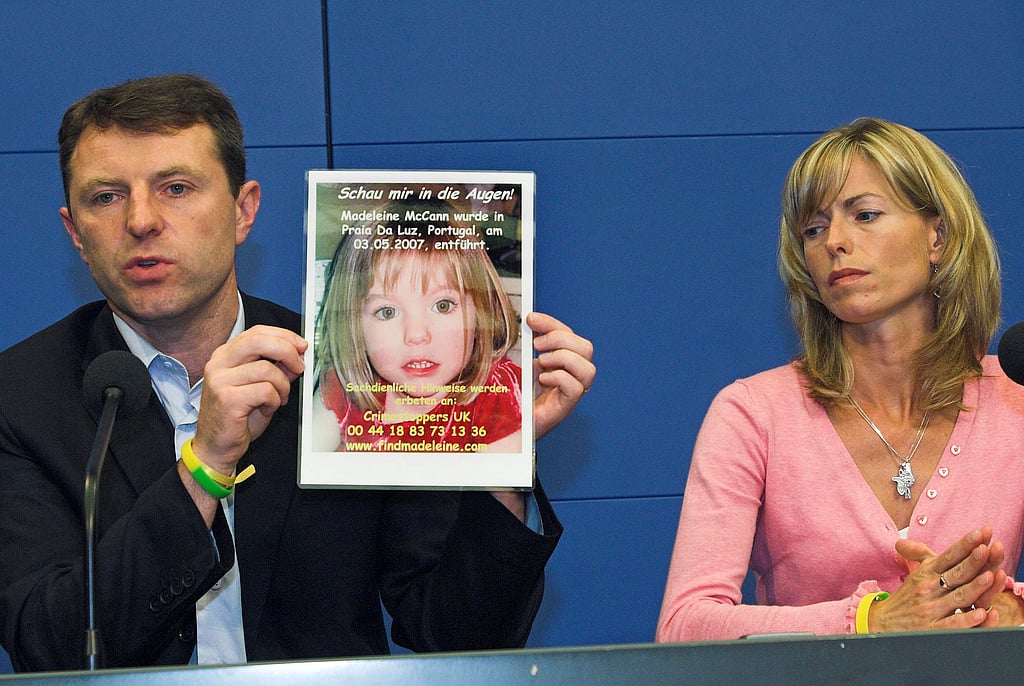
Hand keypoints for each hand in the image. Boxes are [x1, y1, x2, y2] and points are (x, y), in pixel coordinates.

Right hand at [192, 325, 306, 472]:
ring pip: (267, 368)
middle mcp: (219, 364)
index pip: (257, 332)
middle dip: (287, 350)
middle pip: (259, 340)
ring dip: (282, 385)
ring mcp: (220, 380)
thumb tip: (297, 356)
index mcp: (225, 356)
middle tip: (300, 366)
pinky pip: (265, 390)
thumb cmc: (237, 418)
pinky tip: (267, 409)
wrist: (217, 447)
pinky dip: (274, 400)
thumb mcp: (259, 387)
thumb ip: (276, 369)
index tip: (301, 345)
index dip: (283, 335)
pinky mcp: (227, 399)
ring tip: (279, 398)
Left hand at [527, 312, 594, 439]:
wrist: (509, 423)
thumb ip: (530, 344)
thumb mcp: (523, 362)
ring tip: (541, 363)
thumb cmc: (516, 394)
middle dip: (560, 339)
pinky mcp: (565, 407)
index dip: (552, 323)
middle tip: (538, 345)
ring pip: (588, 368)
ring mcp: (571, 393)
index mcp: (564, 362)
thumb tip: (531, 321)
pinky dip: (559, 378)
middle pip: (586, 348)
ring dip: (562, 359)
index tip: (531, 318)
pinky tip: (543, 379)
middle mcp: (572, 376)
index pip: (569, 335)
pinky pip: (576, 388)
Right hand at [869, 526, 1004, 631]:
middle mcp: (929, 588)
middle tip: (987, 548)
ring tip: (990, 576)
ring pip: (959, 597)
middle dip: (973, 561)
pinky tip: (982, 614)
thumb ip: (919, 553)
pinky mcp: (933, 629)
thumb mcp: (913, 572)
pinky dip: (967, 619)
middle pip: (956, 573)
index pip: (949, 556)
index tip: (979, 534)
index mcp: (927, 572)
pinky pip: (953, 624)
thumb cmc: (905, 598)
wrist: (882, 622)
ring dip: (975, 587)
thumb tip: (908, 536)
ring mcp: (931, 609)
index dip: (964, 545)